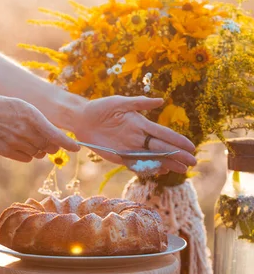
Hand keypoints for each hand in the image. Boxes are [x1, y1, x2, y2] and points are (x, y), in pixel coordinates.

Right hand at [0, 94, 78, 161]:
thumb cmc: (4, 106)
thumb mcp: (24, 107)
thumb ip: (40, 121)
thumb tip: (55, 138)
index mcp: (32, 117)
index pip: (56, 136)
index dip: (69, 144)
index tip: (76, 148)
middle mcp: (25, 131)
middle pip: (49, 147)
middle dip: (52, 145)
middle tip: (45, 138)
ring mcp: (15, 142)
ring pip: (38, 154)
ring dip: (38, 149)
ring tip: (26, 136)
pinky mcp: (6, 151)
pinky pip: (26, 159)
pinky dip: (27, 154)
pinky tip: (18, 143)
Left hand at [73, 96, 195, 174]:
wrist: (81, 119)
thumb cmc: (100, 107)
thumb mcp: (120, 102)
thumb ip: (139, 103)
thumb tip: (161, 101)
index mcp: (141, 123)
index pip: (163, 133)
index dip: (177, 140)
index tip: (191, 146)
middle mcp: (138, 137)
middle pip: (162, 148)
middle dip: (177, 155)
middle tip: (192, 163)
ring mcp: (130, 148)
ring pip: (153, 158)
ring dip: (167, 164)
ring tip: (182, 170)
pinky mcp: (120, 157)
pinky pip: (137, 164)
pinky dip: (148, 168)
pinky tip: (160, 172)